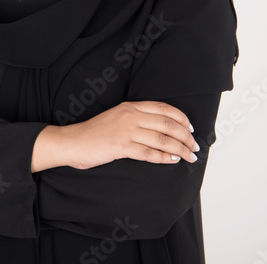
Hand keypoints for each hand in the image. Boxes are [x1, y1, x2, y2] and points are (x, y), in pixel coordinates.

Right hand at [32, 101, 199, 171]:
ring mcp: (126, 131)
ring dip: (180, 149)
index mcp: (129, 106)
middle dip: (186, 136)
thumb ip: (136, 119)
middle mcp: (130, 116)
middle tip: (195, 146)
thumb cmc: (94, 133)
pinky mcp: (121, 146)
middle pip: (167, 124)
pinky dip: (164, 157)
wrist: (72, 142)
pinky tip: (173, 160)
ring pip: (162, 139)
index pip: (164, 108)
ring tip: (189, 156)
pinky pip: (149, 153)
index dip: (182, 119)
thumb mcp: (116, 117)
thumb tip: (161, 129)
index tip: (191, 128)